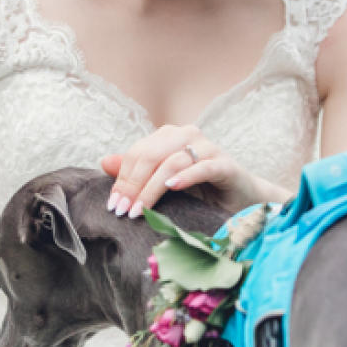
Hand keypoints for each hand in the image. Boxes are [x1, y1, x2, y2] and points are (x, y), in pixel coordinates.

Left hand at [99, 125, 283, 218]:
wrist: (241, 201)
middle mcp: (187, 135)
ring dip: (152, 188)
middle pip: (151, 155)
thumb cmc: (201, 191)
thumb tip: (105, 162)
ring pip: (172, 162)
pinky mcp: (226, 164)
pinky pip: (202, 167)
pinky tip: (172, 187)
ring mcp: (208, 147)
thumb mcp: (164, 183)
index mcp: (169, 136)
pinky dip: (186, 176)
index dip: (122, 179)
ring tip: (140, 210)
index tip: (113, 205)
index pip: (138, 153)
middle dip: (133, 185)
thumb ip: (137, 172)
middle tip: (123, 211)